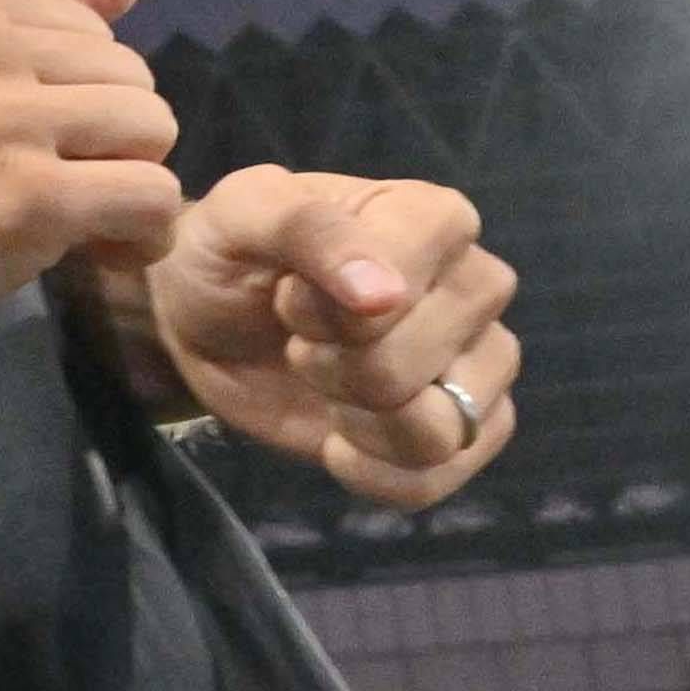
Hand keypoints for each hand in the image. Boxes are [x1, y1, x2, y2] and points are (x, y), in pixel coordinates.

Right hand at [0, 0, 190, 365]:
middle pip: (131, 76)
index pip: (91, 28)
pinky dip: (141, 233)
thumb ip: (22, 14)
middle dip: (112, 139)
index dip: (75, 97)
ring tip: (86, 221)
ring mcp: (4, 115)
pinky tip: (105, 250)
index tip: (39, 145)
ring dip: (130, 182)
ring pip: (152, 129)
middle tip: (65, 189)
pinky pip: (149, 197)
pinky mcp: (26, 195)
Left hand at [132, 166, 518, 506]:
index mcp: (435, 219)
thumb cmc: (231, 250)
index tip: (289, 297)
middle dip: (337, 367)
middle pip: (423, 363)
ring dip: (360, 423)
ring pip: (446, 428)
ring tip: (324, 388)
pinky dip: (375, 475)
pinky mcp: (464, 428)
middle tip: (301, 343)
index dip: (332, 311)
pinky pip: (441, 477)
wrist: (209, 318)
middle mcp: (476, 287)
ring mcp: (480, 362)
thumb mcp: (242, 213)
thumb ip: (310, 231)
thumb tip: (384, 294)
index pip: (407, 285)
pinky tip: (337, 443)